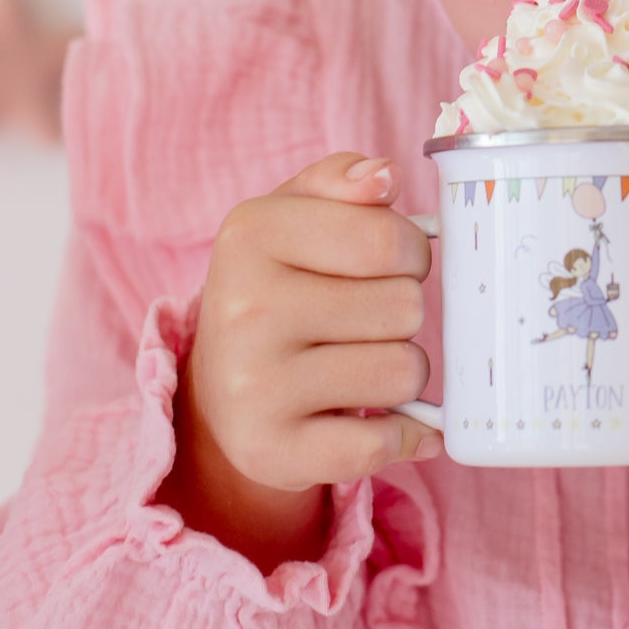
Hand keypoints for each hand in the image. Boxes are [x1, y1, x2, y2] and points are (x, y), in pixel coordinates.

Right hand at [160, 154, 439, 572]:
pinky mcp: (272, 452)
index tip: (388, 262)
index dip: (409, 252)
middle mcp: (243, 309)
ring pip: (404, 372)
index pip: (388, 238)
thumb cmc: (279, 285)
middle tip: (364, 320)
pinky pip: (382, 443)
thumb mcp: (296, 214)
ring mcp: (254, 387)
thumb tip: (386, 176)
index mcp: (252, 233)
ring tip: (358, 364)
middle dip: (402, 312)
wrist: (219, 389)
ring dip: (400, 371)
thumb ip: (343, 180)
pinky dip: (400, 435)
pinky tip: (376, 421)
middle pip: (405, 306)